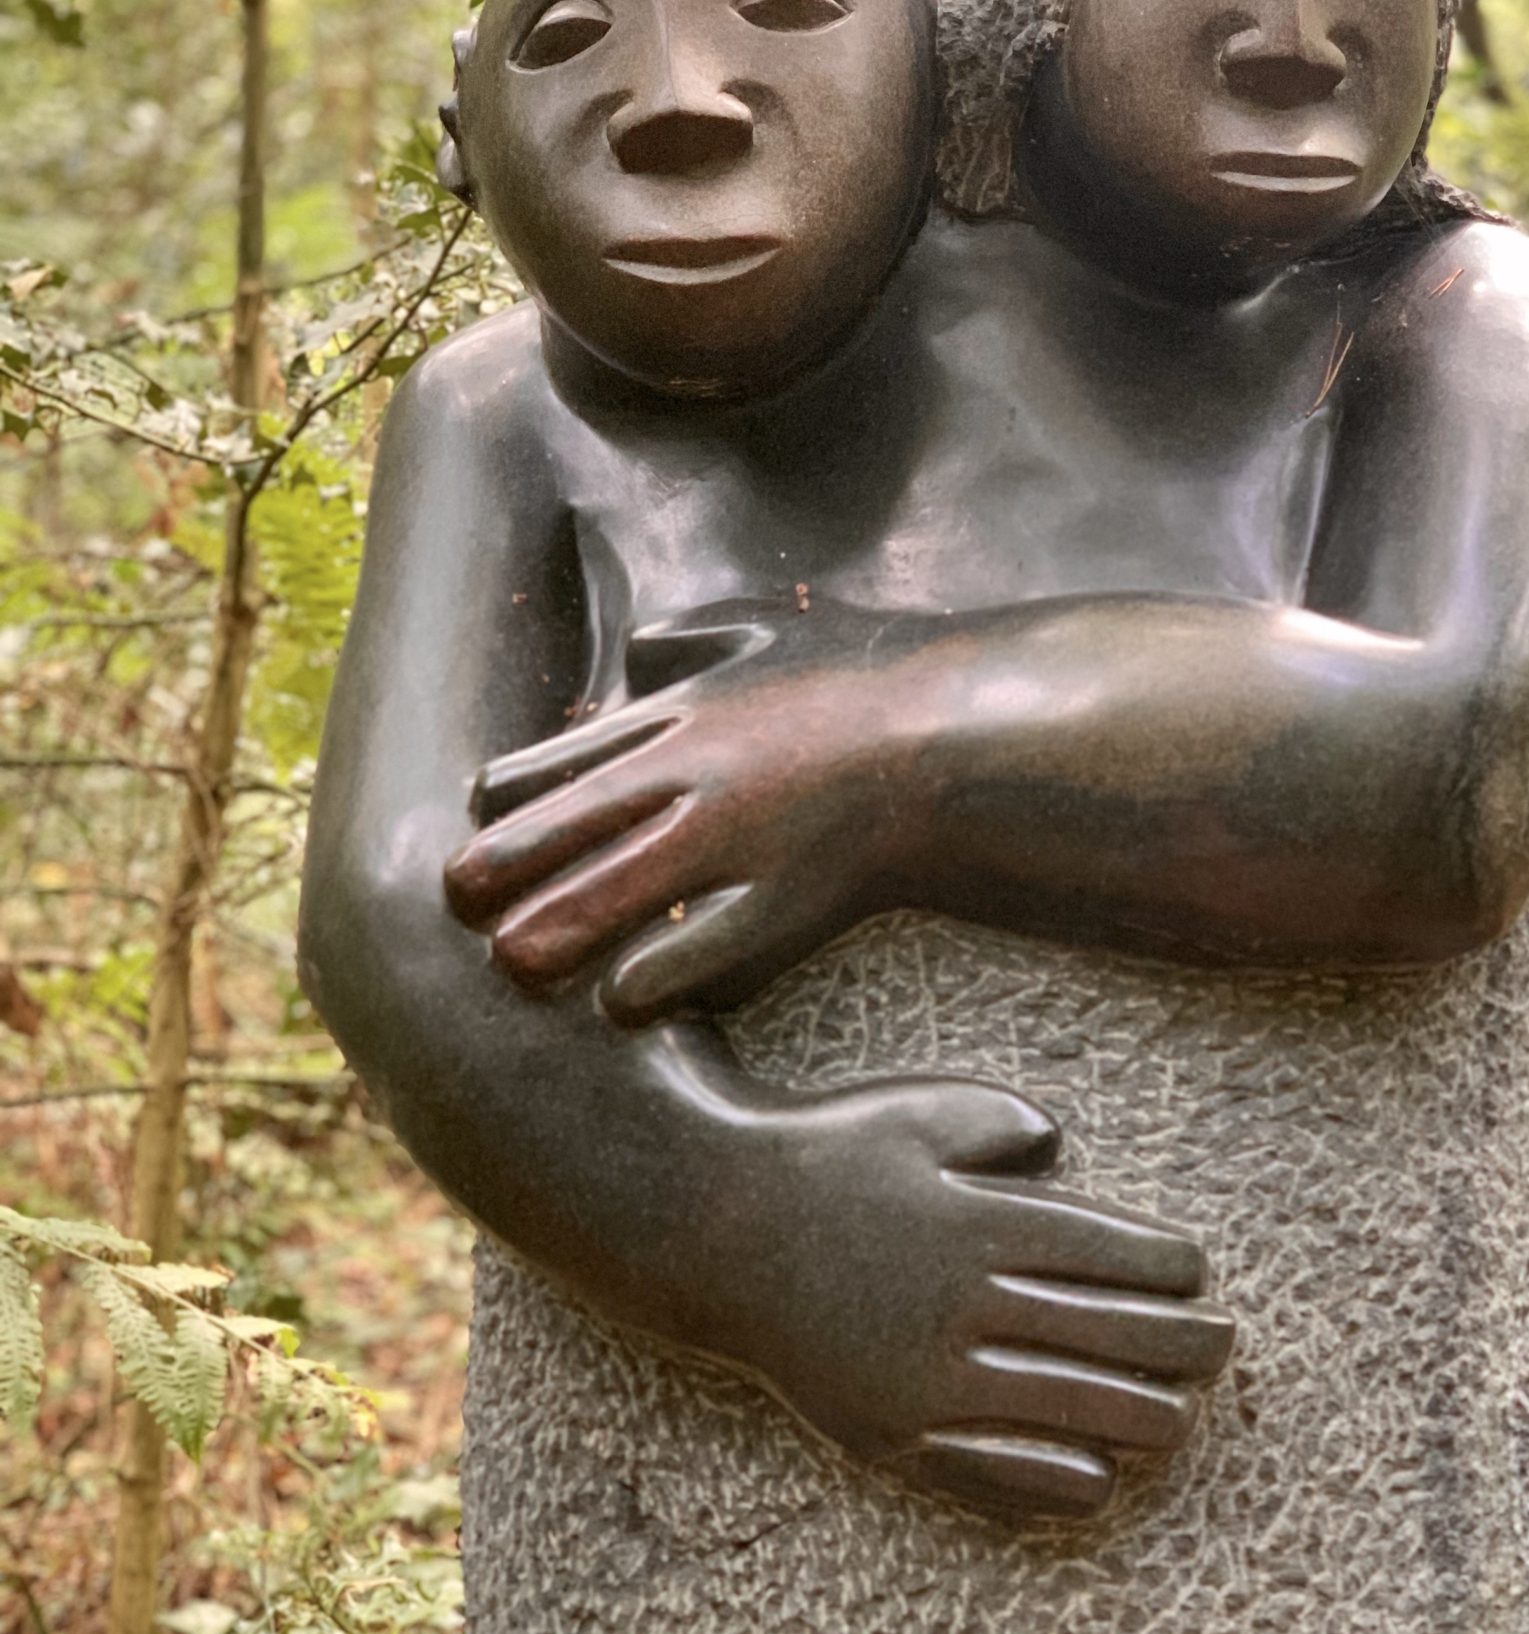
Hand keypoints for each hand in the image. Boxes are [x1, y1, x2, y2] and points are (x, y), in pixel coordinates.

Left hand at [444, 597, 927, 1020]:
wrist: (963, 736)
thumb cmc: (874, 682)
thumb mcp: (771, 631)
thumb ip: (694, 639)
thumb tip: (639, 648)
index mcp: (679, 714)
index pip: (558, 762)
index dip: (508, 806)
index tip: (485, 832)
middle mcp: (690, 776)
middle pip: (561, 831)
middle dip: (500, 872)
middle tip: (460, 908)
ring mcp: (733, 843)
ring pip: (607, 897)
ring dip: (551, 937)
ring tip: (515, 967)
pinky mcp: (783, 904)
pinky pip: (693, 956)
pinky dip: (650, 981)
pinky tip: (624, 1002)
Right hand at [722, 1063, 1232, 1522]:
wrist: (714, 1230)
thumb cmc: (830, 1157)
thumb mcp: (918, 1110)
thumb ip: (1005, 1123)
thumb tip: (1064, 1152)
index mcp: (982, 1225)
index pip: (1120, 1257)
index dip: (1177, 1269)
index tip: (1197, 1272)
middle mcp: (963, 1307)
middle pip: (1116, 1337)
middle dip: (1188, 1344)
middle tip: (1223, 1344)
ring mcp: (928, 1380)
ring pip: (1074, 1411)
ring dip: (1146, 1416)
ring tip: (1180, 1413)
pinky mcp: (893, 1434)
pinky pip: (996, 1473)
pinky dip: (1060, 1480)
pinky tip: (1099, 1477)